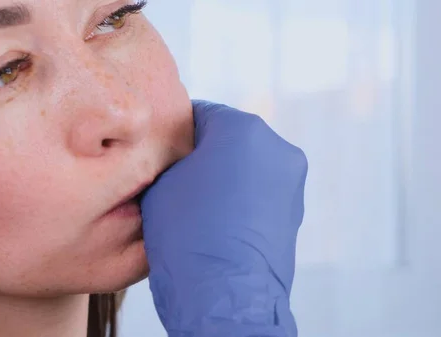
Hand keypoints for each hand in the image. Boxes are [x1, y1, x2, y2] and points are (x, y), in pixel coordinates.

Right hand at [141, 100, 307, 336]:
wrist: (223, 296)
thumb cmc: (187, 235)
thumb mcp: (161, 181)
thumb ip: (171, 155)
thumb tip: (177, 155)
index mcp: (243, 128)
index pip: (200, 112)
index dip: (174, 131)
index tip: (161, 151)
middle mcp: (276, 147)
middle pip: (228, 138)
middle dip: (203, 153)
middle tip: (176, 178)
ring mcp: (289, 180)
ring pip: (246, 165)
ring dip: (224, 176)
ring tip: (197, 204)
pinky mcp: (294, 210)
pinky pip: (259, 191)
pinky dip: (240, 197)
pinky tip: (217, 221)